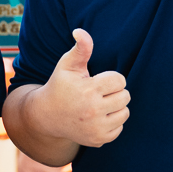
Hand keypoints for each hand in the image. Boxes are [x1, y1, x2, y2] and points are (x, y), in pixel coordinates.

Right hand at [32, 29, 128, 147]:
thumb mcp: (67, 65)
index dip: (110, 78)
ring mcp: (96, 128)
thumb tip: (80, 31)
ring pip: (125, 112)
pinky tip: (98, 117)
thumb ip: (80, 48)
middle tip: (99, 92)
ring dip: (116, 106)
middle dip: (114, 91)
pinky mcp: (99, 140)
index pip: (119, 80)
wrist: (46, 116)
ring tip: (100, 103)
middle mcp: (93, 111)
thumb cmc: (60, 86)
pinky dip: (112, 121)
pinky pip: (120, 127)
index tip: (97, 80)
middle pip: (125, 96)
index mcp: (88, 90)